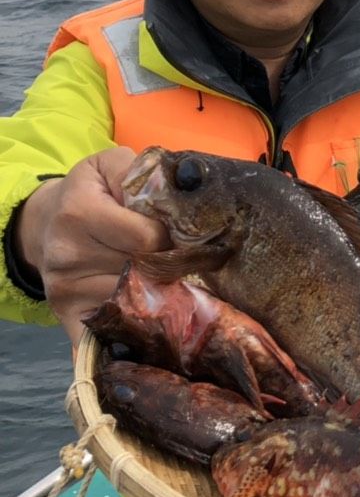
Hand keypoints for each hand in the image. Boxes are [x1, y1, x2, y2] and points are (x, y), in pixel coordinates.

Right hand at [14, 147, 170, 343]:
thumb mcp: (109, 165)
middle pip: (145, 271)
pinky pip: (113, 330)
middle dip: (167, 265)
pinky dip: (135, 327)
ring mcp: (66, 289)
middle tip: (172, 257)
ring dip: (158, 293)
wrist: (48, 222)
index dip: (170, 237)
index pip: (148, 238)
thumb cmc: (90, 192)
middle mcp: (68, 253)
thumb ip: (141, 171)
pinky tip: (147, 314)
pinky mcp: (68, 315)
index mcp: (79, 212)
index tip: (174, 234)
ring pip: (136, 302)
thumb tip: (174, 194)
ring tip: (158, 278)